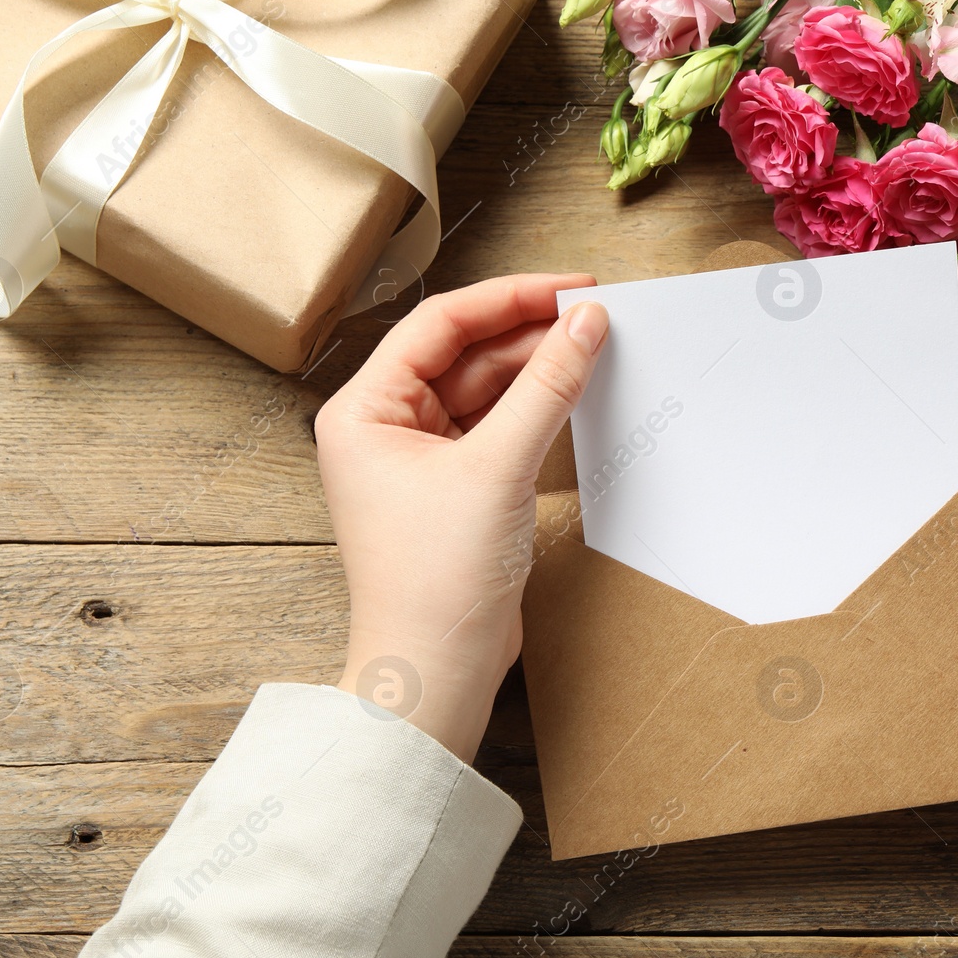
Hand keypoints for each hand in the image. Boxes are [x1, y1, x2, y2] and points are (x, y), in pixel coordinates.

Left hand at [314, 275, 608, 761]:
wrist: (435, 670)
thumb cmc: (435, 580)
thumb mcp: (498, 468)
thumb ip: (546, 387)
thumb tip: (586, 323)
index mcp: (363, 409)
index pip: (439, 324)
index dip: (509, 297)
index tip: (572, 287)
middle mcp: (382, 428)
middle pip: (462, 353)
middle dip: (527, 333)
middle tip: (594, 316)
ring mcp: (416, 460)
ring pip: (481, 390)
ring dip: (534, 370)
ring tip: (593, 348)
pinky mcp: (451, 490)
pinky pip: (493, 428)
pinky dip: (532, 411)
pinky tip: (571, 393)